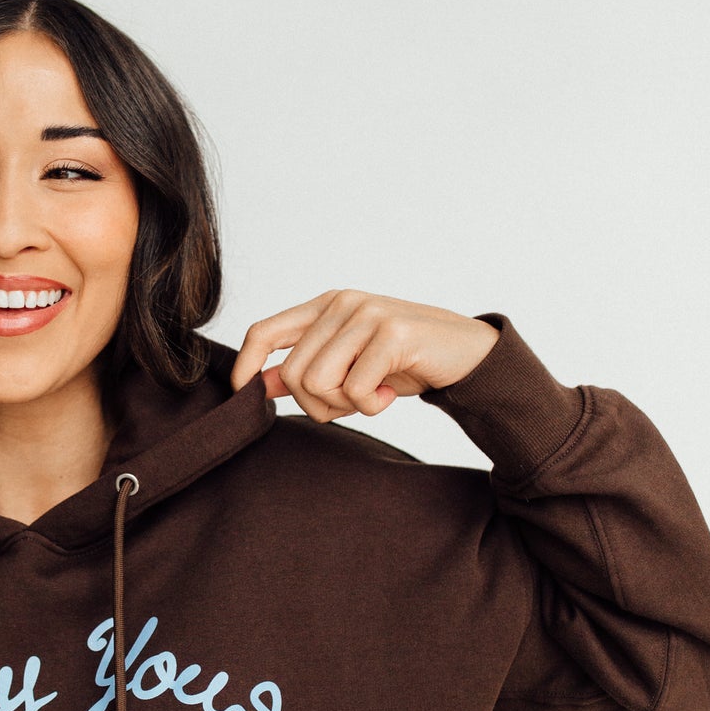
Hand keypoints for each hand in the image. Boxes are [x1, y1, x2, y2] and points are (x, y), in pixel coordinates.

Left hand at [230, 288, 499, 422]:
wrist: (465, 355)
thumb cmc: (403, 362)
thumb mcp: (348, 364)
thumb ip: (305, 368)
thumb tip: (259, 383)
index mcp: (325, 307)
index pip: (264, 331)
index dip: (246, 365)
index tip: (243, 393)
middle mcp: (343, 304)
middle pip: (294, 373)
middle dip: (318, 404)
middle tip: (350, 402)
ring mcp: (368, 315)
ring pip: (319, 383)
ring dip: (346, 405)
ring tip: (372, 394)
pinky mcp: (393, 334)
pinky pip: (356, 390)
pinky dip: (372, 406)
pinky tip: (390, 392)